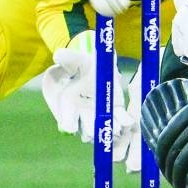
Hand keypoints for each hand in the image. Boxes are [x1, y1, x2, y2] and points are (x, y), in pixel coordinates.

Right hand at [41, 31, 133, 149]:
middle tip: (96, 131)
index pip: (66, 117)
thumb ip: (68, 59)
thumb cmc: (81, 64)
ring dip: (109, 128)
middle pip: (86, 127)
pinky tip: (129, 123)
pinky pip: (119, 119)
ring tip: (116, 129)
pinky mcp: (114, 112)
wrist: (96, 66)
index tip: (70, 127)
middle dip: (91, 129)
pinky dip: (124, 122)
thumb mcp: (75, 60)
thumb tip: (58, 55)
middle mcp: (82, 115)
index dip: (68, 122)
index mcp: (68, 104)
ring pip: (103, 126)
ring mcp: (99, 116)